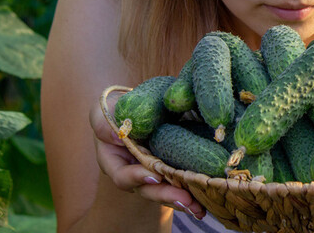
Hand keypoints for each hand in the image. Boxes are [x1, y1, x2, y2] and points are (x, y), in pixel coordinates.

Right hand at [89, 91, 206, 219]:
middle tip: (185, 200)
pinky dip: (197, 191)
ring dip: (184, 200)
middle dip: (167, 195)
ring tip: (199, 207)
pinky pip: (185, 184)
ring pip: (169, 192)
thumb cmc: (119, 109)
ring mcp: (157, 175)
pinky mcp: (176, 171)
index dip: (136, 178)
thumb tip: (116, 135)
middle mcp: (136, 174)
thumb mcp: (104, 112)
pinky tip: (209, 198)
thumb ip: (104, 124)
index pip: (122, 177)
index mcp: (116, 162)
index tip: (154, 176)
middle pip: (149, 191)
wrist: (145, 105)